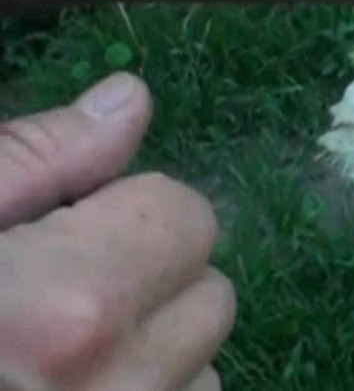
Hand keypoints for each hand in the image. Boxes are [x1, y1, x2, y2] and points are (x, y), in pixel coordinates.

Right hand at [0, 73, 234, 390]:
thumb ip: (34, 160)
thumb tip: (129, 101)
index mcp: (64, 308)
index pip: (185, 216)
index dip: (126, 211)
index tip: (66, 231)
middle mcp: (115, 385)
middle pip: (208, 293)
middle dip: (146, 280)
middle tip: (58, 297)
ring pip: (202, 364)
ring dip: (152, 349)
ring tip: (56, 356)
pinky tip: (72, 390)